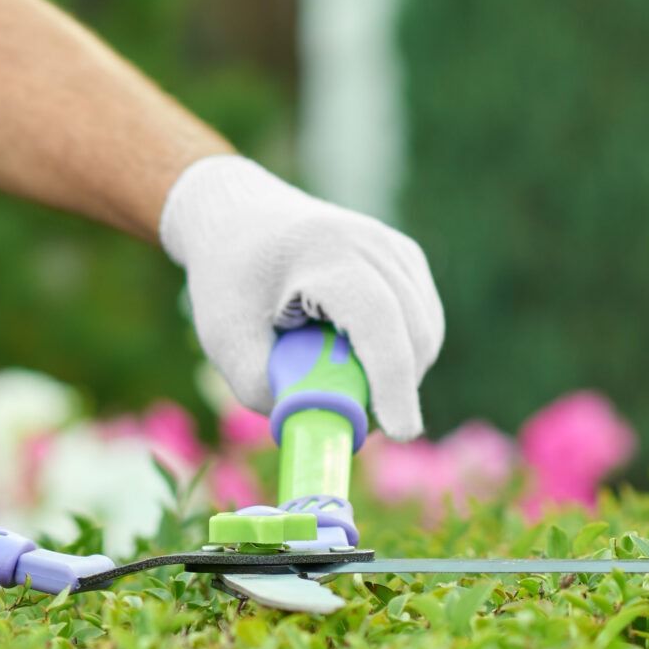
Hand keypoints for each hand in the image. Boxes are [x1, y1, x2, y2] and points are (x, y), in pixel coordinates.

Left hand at [160, 155, 444, 439]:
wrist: (237, 216)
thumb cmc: (229, 279)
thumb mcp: (225, 337)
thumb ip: (264, 389)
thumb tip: (318, 426)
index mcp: (322, 253)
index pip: (375, 319)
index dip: (391, 379)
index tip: (401, 432)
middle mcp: (370, 243)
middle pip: (410, 333)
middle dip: (391, 389)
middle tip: (347, 417)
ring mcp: (394, 247)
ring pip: (423, 333)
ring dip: (394, 372)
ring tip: (332, 368)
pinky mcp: (406, 258)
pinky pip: (422, 322)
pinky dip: (400, 351)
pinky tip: (354, 348)